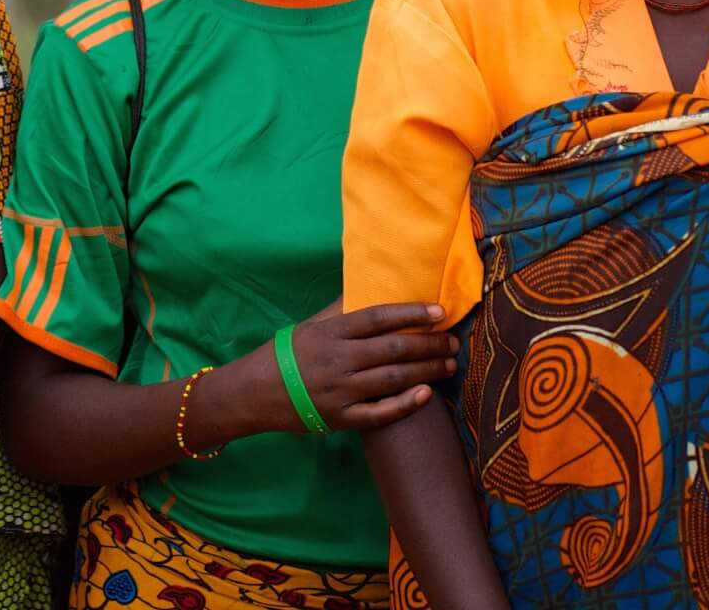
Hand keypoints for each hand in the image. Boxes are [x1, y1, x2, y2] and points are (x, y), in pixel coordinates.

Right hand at [280, 299, 455, 431]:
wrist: (256, 392)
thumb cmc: (288, 353)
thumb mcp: (311, 325)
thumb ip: (341, 310)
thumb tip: (369, 289)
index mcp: (332, 332)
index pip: (379, 317)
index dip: (411, 313)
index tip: (439, 311)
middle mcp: (338, 359)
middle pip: (393, 348)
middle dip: (429, 344)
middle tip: (453, 342)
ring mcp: (340, 391)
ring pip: (393, 378)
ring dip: (426, 370)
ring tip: (448, 365)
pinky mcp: (341, 418)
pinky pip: (380, 413)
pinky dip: (405, 404)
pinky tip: (426, 395)